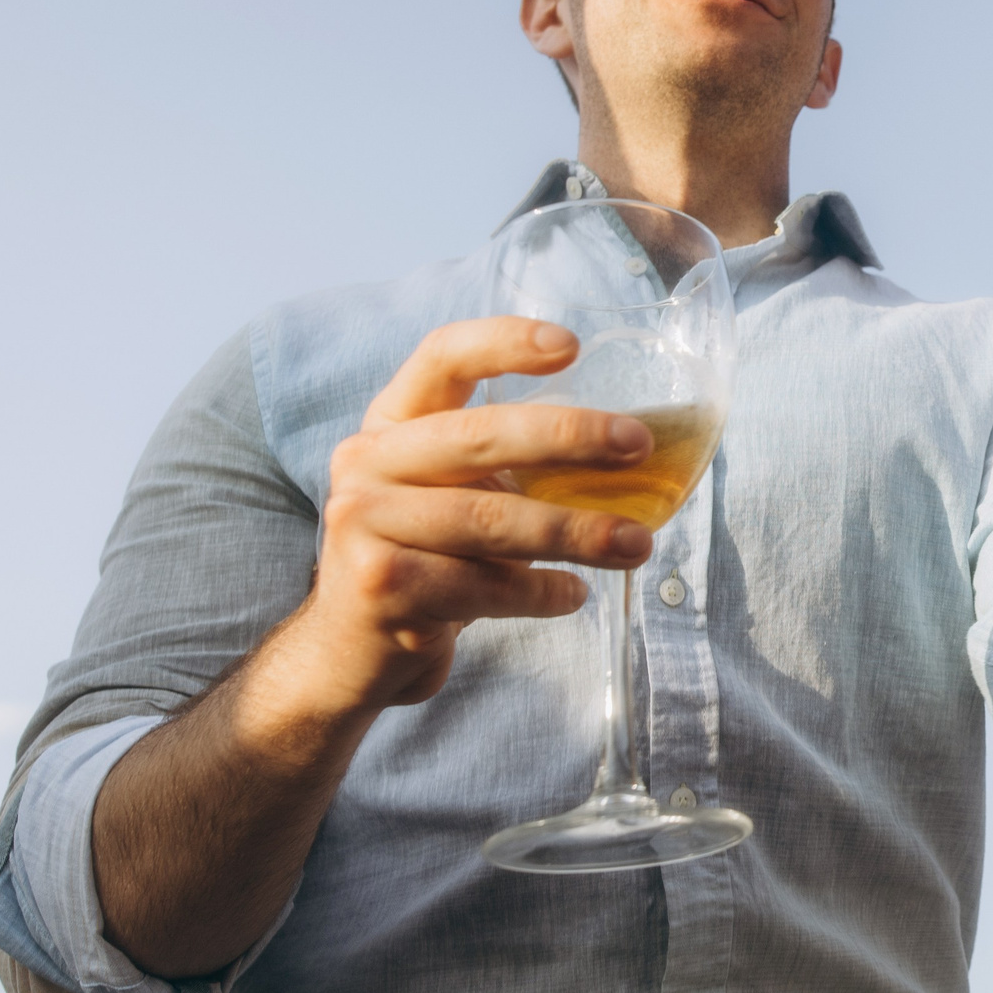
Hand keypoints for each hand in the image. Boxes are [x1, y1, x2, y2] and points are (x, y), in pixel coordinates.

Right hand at [279, 318, 660, 717]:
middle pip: (478, 435)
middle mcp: (366, 462)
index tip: (572, 345)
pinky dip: (542, 591)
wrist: (352, 650)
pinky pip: (484, 585)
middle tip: (639, 443)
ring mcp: (364, 523)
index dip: (503, 341)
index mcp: (391, 424)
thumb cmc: (429, 560)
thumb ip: (508, 465)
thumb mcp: (453, 495)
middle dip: (570, 435)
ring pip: (490, 519)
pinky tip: (572, 593)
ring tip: (636, 545)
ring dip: (577, 532)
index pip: (441, 357)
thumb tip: (632, 451)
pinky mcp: (380, 586)